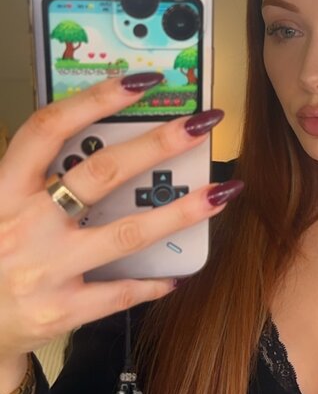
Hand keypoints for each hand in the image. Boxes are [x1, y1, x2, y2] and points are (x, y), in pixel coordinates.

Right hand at [0, 74, 238, 366]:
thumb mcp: (1, 206)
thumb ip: (36, 177)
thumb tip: (96, 138)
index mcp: (5, 190)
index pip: (48, 130)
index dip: (94, 100)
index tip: (140, 83)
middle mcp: (25, 225)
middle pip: (101, 174)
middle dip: (157, 145)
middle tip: (200, 126)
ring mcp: (46, 270)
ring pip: (125, 233)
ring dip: (178, 212)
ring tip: (219, 194)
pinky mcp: (61, 311)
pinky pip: (120, 293)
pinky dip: (152, 282)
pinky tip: (177, 273)